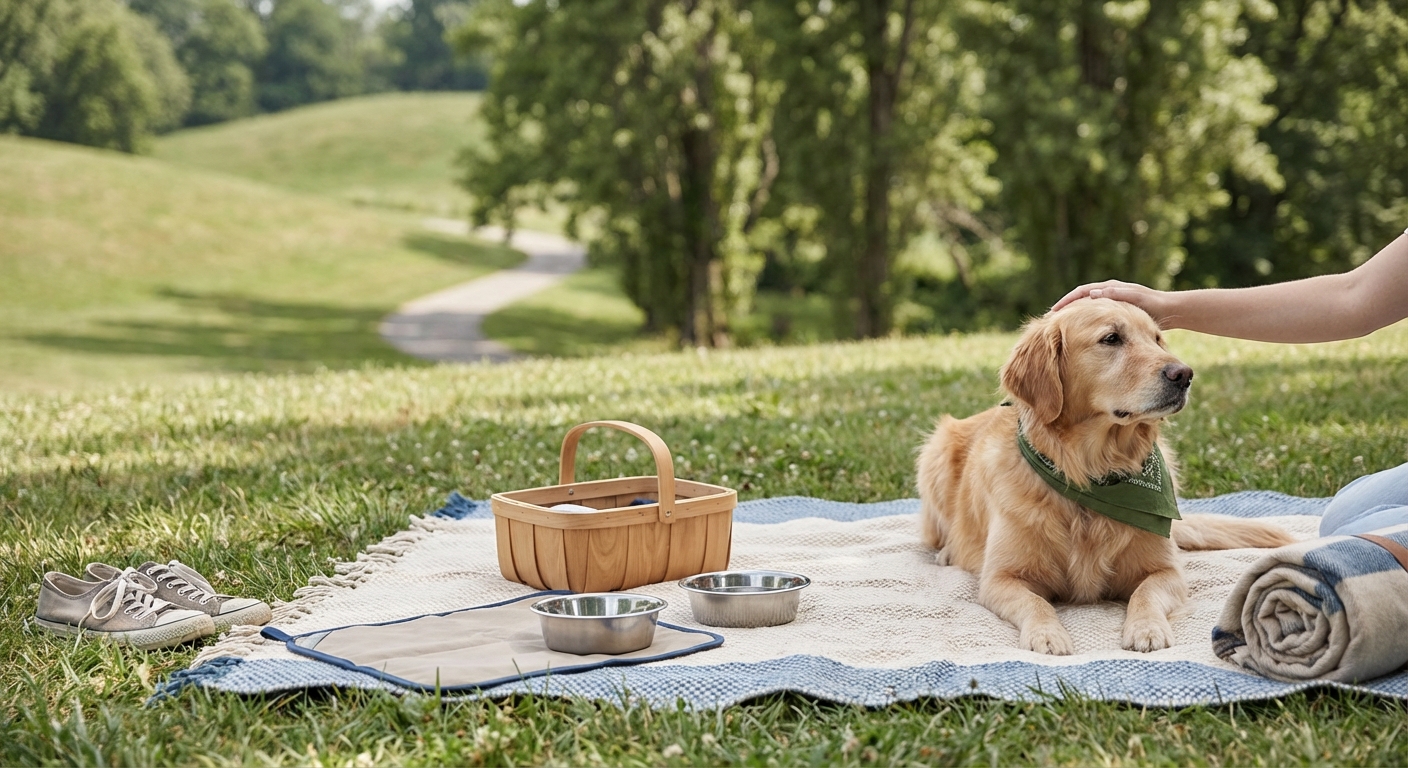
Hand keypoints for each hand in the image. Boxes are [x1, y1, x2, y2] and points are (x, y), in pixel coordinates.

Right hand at [1050, 280, 1171, 323]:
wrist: (1171, 309)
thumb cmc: (1154, 304)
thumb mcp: (1135, 298)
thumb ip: (1115, 295)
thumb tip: (1091, 295)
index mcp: (1110, 288)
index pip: (1081, 292)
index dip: (1067, 302)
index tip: (1055, 313)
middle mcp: (1109, 292)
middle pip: (1081, 299)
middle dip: (1066, 308)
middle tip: (1052, 320)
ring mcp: (1112, 300)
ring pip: (1087, 307)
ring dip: (1075, 316)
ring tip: (1063, 329)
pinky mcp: (1116, 310)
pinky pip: (1096, 315)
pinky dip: (1086, 322)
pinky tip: (1082, 335)